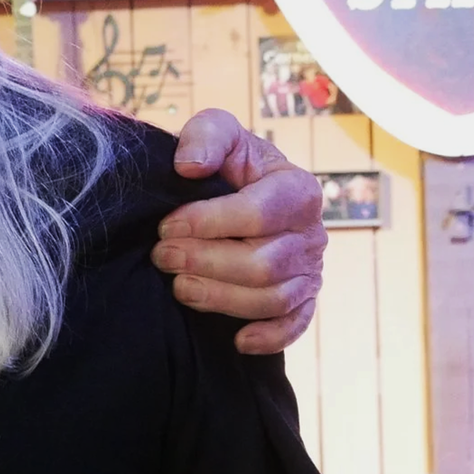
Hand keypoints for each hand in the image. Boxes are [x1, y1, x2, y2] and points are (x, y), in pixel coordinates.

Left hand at [155, 110, 326, 353]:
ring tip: (180, 287)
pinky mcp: (303, 298)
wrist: (238, 191)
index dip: (208, 222)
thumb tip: (190, 166)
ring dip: (221, 298)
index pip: (258, 213)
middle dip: (205, 262)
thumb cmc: (228, 163)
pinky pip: (295, 325)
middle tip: (161, 256)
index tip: (166, 225)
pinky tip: (237, 340)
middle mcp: (312, 232)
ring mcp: (310, 269)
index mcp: (297, 189)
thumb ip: (206, 136)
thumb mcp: (217, 132)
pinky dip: (269, 337)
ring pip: (272, 298)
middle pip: (263, 264)